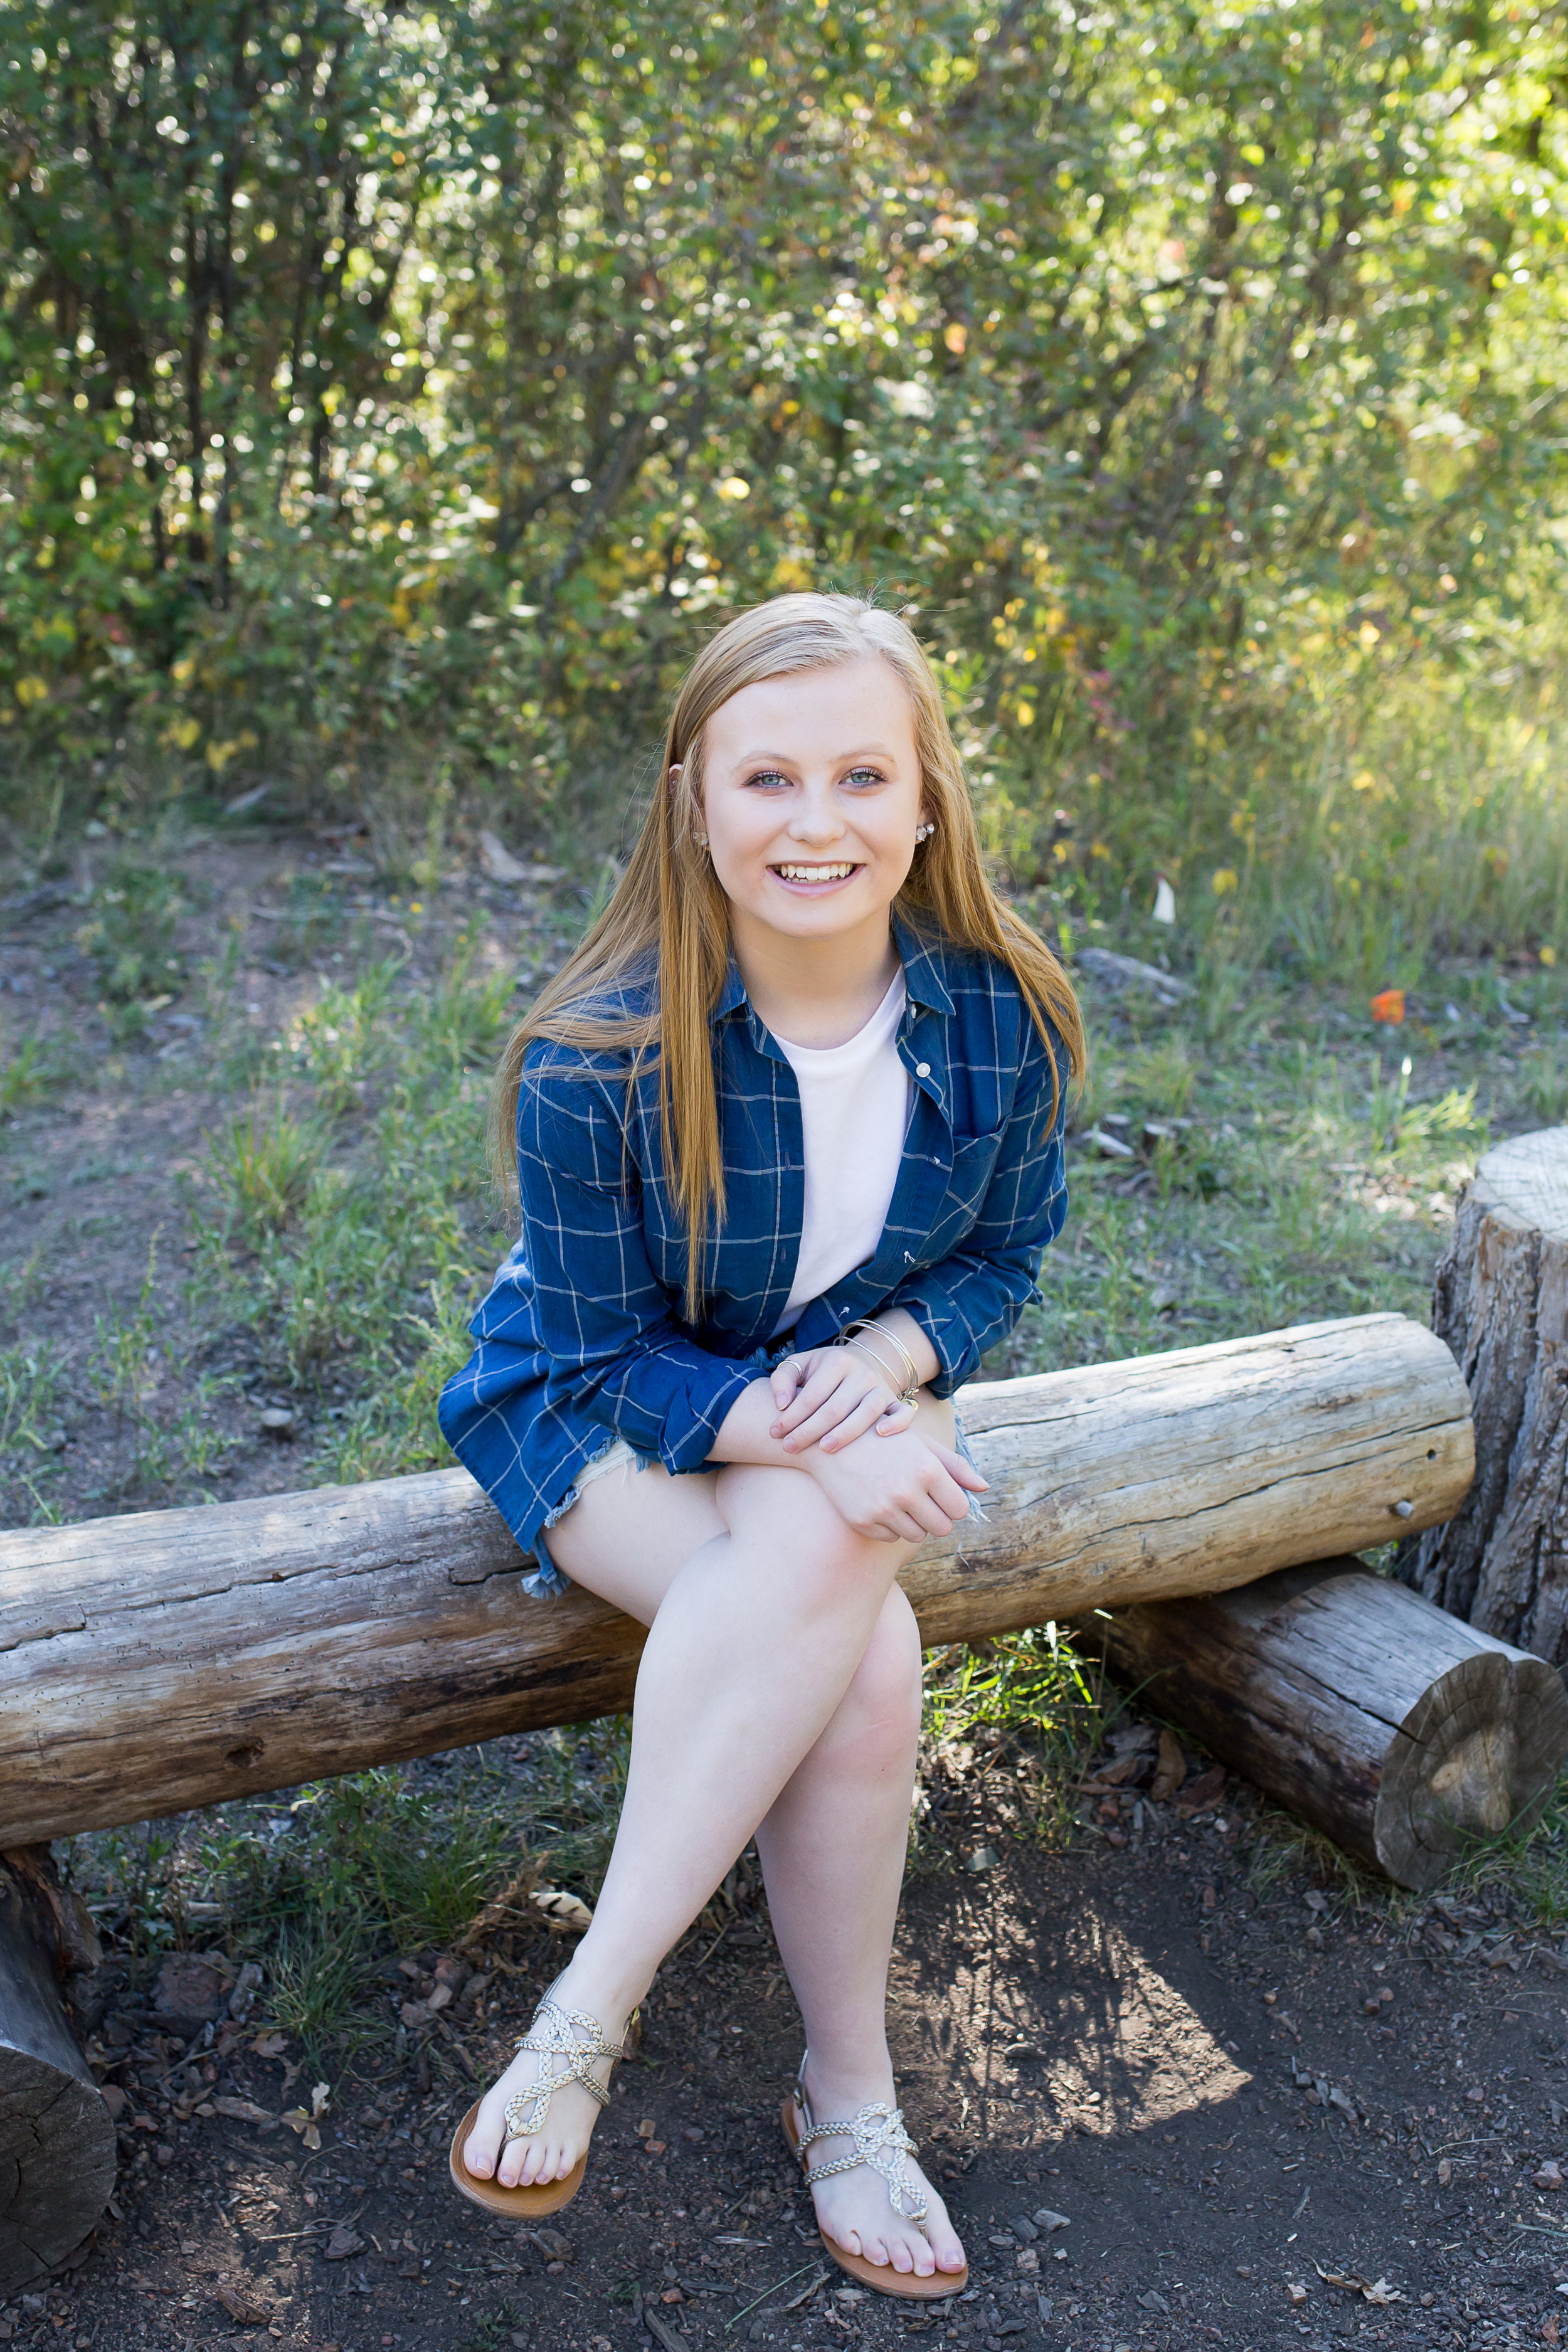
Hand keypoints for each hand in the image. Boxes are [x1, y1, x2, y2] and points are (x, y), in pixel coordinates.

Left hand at [769, 1343, 916, 1454]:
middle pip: (835, 1408)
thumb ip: (782, 1380)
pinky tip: (879, 1435)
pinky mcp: (895, 1402)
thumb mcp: (799, 1365)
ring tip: (824, 1449)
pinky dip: (896, 1424)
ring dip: (845, 1434)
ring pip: (866, 1413)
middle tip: (790, 1447)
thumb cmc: (821, 1372)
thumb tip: (781, 1405)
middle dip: (809, 1430)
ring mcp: (882, 1388)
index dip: (792, 1416)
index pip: (812, 1394)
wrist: (858, 1365)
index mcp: (838, 1360)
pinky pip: (903, 1413)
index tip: (774, 1433)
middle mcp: (863, 1372)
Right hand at [803, 1424, 987, 1543]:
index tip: (941, 1496)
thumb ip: (955, 1467)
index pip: (959, 1509)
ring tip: (900, 1499)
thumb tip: (984, 1488)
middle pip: (942, 1528)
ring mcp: (883, 1509)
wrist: (832, 1441)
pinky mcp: (863, 1521)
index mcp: (927, 1469)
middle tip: (922, 1501)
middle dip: (937, 1517)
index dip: (952, 1504)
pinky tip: (879, 1502)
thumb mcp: (922, 1444)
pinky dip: (890, 1526)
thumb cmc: (885, 1440)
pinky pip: (892, 1537)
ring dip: (914, 1523)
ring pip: (918, 1536)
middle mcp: (907, 1491)